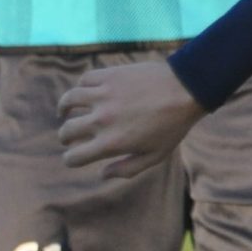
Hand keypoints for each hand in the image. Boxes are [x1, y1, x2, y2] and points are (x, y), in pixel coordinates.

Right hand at [57, 57, 206, 179]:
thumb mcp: (155, 156)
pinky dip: (82, 87)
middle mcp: (102, 120)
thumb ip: (127, 169)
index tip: (74, 157)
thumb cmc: (173, 125)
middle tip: (69, 137)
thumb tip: (101, 174)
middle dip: (65, 138)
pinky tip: (86, 92)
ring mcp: (104, 95)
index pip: (74, 157)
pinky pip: (85, 80)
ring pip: (69, 101)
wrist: (187, 89)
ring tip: (65, 112)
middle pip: (67, 131)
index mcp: (111, 143)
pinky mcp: (109, 76)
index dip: (71, 160)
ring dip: (64, 109)